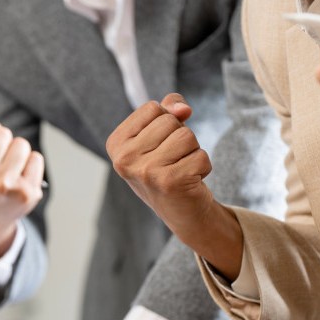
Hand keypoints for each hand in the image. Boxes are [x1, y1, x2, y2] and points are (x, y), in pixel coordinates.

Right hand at [106, 94, 243, 279]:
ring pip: (187, 136)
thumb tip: (183, 108)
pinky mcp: (170, 182)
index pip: (152, 108)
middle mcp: (124, 159)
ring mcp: (145, 172)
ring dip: (193, 151)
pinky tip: (190, 180)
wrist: (180, 211)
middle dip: (181, 136)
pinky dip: (203, 166)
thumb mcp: (159, 136)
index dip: (166, 121)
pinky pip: (201, 156)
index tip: (160, 144)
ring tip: (181, 168)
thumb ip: (168, 110)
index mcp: (116, 144)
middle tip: (172, 160)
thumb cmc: (168, 168)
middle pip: (170, 121)